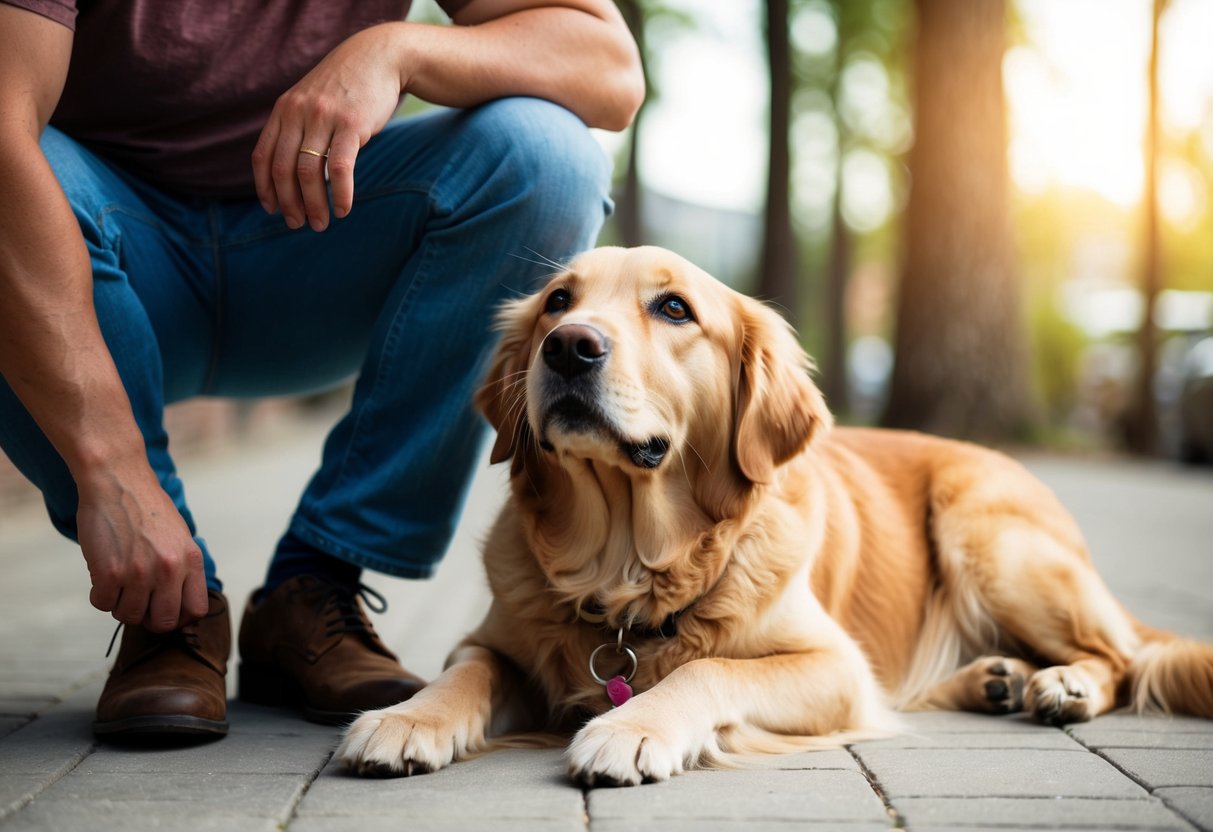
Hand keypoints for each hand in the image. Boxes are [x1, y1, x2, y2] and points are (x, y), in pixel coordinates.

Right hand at [75, 463, 207, 632]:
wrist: (118, 481)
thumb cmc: (147, 508)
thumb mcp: (179, 536)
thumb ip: (182, 568)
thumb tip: (180, 604)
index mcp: (191, 560)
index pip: (196, 610)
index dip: (179, 616)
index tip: (165, 609)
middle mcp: (170, 569)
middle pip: (163, 621)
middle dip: (149, 618)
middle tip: (138, 602)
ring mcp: (140, 573)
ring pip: (129, 616)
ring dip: (120, 605)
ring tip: (119, 584)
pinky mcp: (110, 572)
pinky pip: (103, 604)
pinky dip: (100, 595)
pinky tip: (102, 577)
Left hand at [252, 24, 407, 231]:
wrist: (377, 58)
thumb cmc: (346, 87)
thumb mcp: (311, 100)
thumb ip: (298, 127)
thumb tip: (293, 171)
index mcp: (284, 111)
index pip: (263, 157)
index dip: (264, 188)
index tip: (273, 210)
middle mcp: (298, 113)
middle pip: (283, 170)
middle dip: (289, 204)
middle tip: (298, 225)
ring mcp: (323, 118)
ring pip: (308, 172)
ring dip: (314, 205)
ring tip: (321, 223)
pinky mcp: (351, 125)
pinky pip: (340, 168)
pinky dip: (341, 194)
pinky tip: (344, 210)